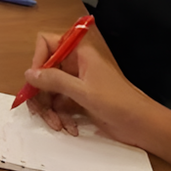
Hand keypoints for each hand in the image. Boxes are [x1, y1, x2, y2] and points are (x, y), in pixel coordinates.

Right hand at [21, 27, 169, 154]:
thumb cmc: (117, 102)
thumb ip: (54, 80)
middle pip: (44, 71)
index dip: (38, 59)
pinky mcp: (79, 100)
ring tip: (58, 125)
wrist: (141, 125)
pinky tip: (68, 127)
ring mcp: (76, 83)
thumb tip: (29, 73)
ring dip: (49, 109)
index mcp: (78, 53)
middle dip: (41, 92)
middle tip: (41, 111)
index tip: (36, 80)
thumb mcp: (83, 91)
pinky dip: (60, 116)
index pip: (46, 43)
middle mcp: (75, 64)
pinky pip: (59, 104)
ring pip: (49, 90)